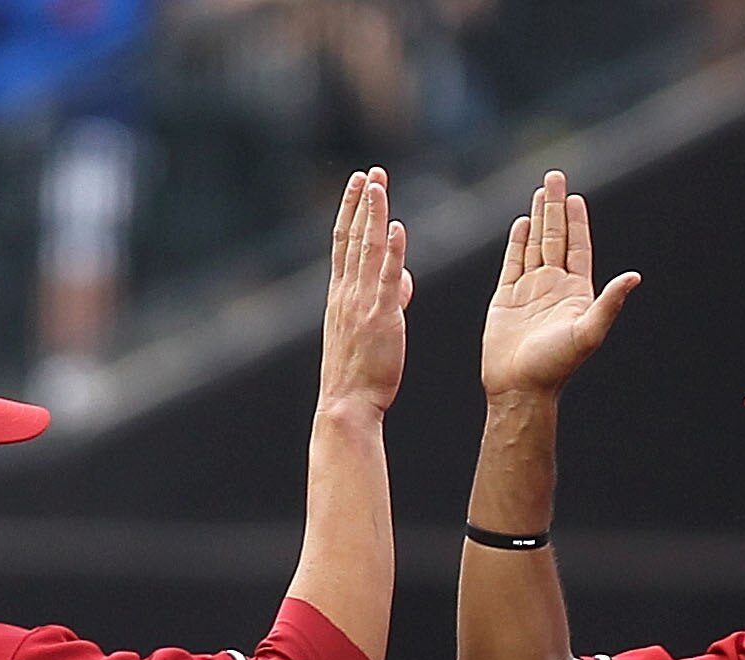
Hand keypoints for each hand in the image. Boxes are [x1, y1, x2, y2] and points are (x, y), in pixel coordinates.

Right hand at [316, 168, 409, 419]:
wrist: (347, 404)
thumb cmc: (360, 373)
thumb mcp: (370, 330)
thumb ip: (388, 299)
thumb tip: (404, 279)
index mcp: (340, 295)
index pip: (343, 243)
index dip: (351, 210)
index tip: (359, 183)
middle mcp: (346, 293)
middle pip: (352, 237)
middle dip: (361, 202)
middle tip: (371, 171)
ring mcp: (361, 304)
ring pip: (365, 250)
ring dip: (373, 215)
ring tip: (378, 184)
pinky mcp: (379, 318)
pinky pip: (385, 279)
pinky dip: (391, 252)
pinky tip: (396, 228)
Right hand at [481, 169, 639, 399]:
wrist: (520, 388)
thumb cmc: (556, 365)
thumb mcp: (589, 332)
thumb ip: (610, 303)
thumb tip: (635, 277)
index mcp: (576, 293)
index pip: (578, 248)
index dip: (578, 222)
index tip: (576, 197)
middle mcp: (555, 288)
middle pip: (555, 238)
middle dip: (554, 207)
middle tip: (554, 176)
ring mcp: (530, 291)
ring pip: (535, 245)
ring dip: (538, 218)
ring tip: (540, 191)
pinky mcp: (507, 298)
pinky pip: (513, 262)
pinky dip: (517, 241)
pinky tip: (522, 224)